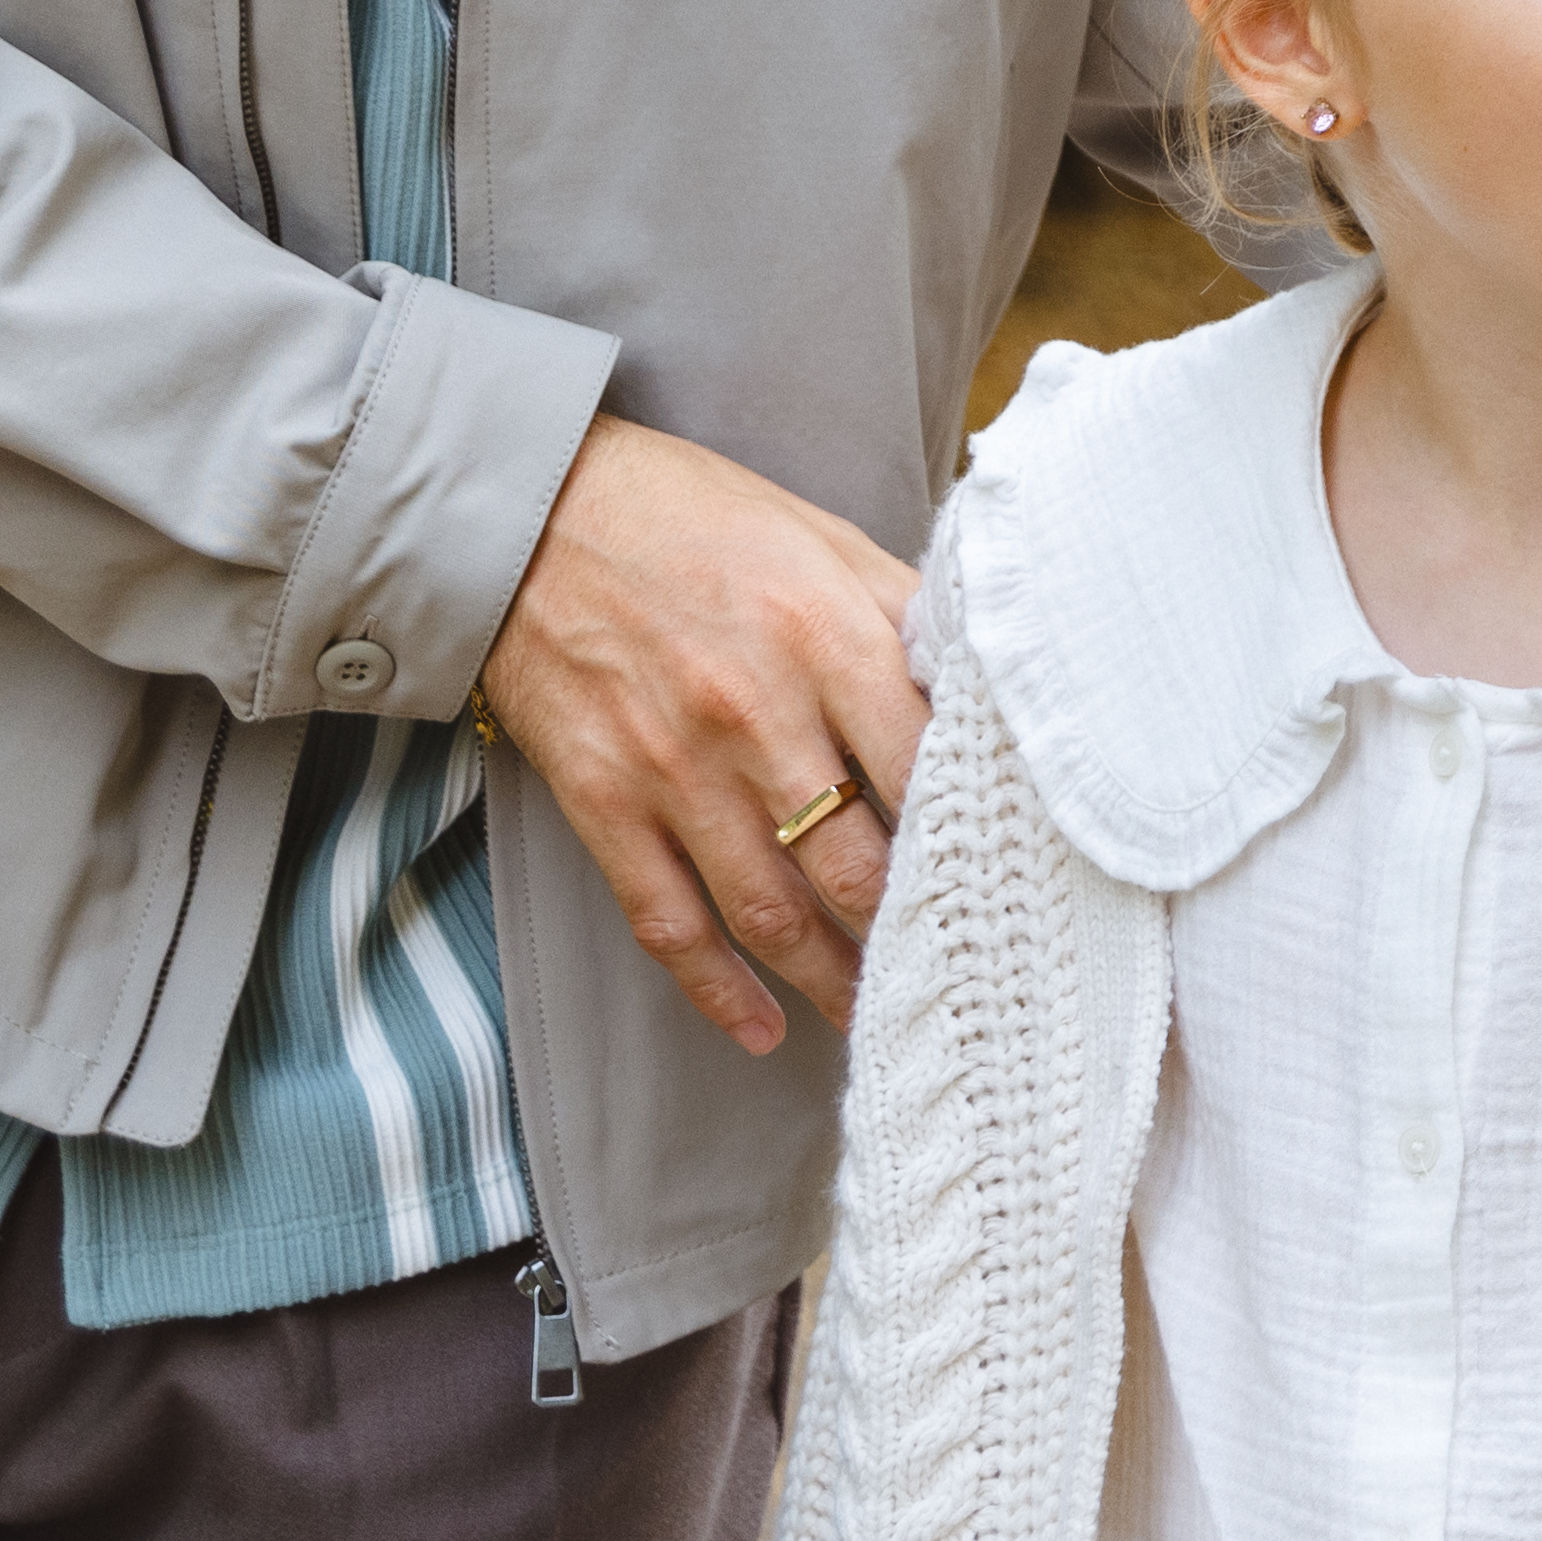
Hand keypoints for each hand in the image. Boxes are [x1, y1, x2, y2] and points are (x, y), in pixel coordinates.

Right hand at [482, 415, 929, 1051]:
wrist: (530, 509)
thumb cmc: (696, 518)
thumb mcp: (822, 537)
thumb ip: (903, 615)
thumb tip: (982, 689)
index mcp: (827, 635)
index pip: (928, 766)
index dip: (975, 833)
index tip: (1010, 880)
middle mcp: (757, 713)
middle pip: (859, 863)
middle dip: (912, 932)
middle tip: (957, 972)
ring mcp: (674, 767)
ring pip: (771, 910)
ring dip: (831, 980)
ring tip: (880, 1015)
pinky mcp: (604, 801)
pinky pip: (669, 922)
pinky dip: (716, 990)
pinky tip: (763, 1031)